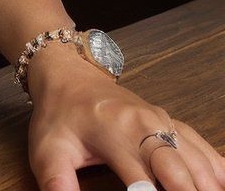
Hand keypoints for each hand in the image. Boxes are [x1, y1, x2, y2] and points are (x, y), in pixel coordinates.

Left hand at [27, 50, 224, 190]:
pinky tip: (222, 182)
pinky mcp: (171, 123)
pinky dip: (216, 166)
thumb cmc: (60, 116)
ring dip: (207, 184)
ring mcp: (162, 123)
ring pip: (197, 159)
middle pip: (179, 171)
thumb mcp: (48, 150)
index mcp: (116, 135)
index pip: (143, 183)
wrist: (69, 76)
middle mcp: (146, 127)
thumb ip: (57, 181)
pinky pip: (201, 145)